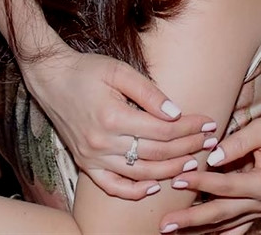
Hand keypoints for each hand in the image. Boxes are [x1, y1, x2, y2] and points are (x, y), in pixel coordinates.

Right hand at [21, 48, 217, 199]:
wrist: (50, 78)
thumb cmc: (87, 70)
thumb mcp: (118, 71)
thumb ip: (148, 93)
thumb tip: (175, 113)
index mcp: (113, 117)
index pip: (163, 131)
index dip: (189, 128)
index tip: (208, 123)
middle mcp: (102, 143)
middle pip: (156, 154)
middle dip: (188, 148)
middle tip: (210, 143)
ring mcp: (92, 157)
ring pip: (140, 173)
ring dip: (170, 171)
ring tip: (193, 163)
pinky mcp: (85, 163)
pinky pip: (112, 187)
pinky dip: (135, 191)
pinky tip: (154, 185)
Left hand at [158, 108, 260, 232]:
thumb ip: (238, 143)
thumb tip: (212, 156)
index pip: (226, 186)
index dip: (201, 183)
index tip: (177, 179)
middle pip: (221, 214)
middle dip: (191, 219)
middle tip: (165, 222)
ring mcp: (259, 209)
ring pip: (225, 226)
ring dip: (198, 229)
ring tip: (172, 230)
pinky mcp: (255, 209)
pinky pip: (233, 228)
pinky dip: (215, 233)